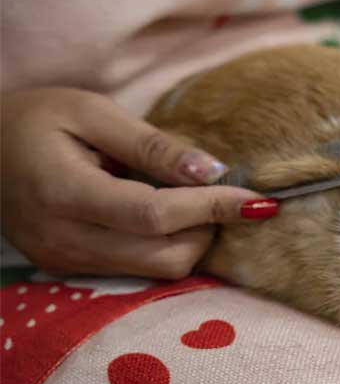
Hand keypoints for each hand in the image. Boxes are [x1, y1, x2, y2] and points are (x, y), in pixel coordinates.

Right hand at [1, 88, 275, 278]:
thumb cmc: (35, 118)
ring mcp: (66, 261)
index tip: (260, 202)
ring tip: (190, 201)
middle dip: (208, 229)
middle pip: (166, 257)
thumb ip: (153, 145)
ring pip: (157, 271)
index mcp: (66, 193)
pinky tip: (165, 216)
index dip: (214, 209)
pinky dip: (166, 247)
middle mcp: (66, 240)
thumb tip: (213, 172)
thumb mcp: (93, 112)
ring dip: (191, 241)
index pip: (158, 216)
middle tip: (218, 195)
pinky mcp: (71, 268)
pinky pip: (138, 270)